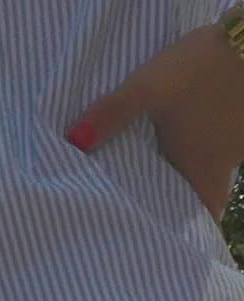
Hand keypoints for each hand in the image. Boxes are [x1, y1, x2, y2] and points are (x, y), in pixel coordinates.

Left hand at [68, 23, 243, 219]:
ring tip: (153, 162)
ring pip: (212, 166)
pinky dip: (201, 141)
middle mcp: (225, 163)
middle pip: (204, 193)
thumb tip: (72, 144)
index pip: (201, 215)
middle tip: (146, 196)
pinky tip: (182, 127)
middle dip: (179, 197)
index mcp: (202, 168)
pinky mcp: (243, 118)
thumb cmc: (201, 70)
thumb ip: (111, 115)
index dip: (184, 227)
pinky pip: (220, 140)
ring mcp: (238, 141)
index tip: (157, 230)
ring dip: (188, 167)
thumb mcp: (147, 88)